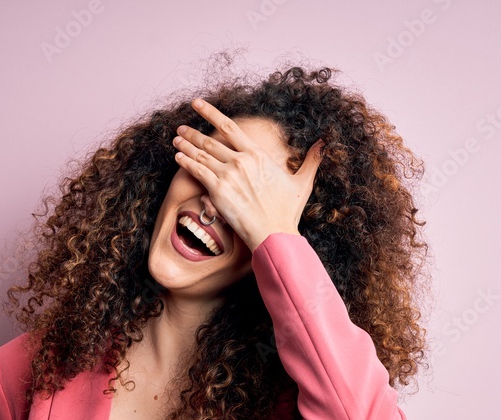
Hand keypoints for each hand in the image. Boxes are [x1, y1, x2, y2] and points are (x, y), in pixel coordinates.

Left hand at [172, 98, 323, 250]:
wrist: (273, 233)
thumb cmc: (287, 211)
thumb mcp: (303, 182)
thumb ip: (311, 160)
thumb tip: (324, 142)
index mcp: (257, 154)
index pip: (229, 126)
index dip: (210, 112)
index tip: (197, 104)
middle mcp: (240, 161)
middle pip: (210, 140)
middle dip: (192, 132)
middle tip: (181, 127)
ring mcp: (227, 175)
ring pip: (200, 154)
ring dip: (185, 145)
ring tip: (176, 139)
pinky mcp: (217, 191)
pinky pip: (197, 172)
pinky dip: (185, 162)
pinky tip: (178, 157)